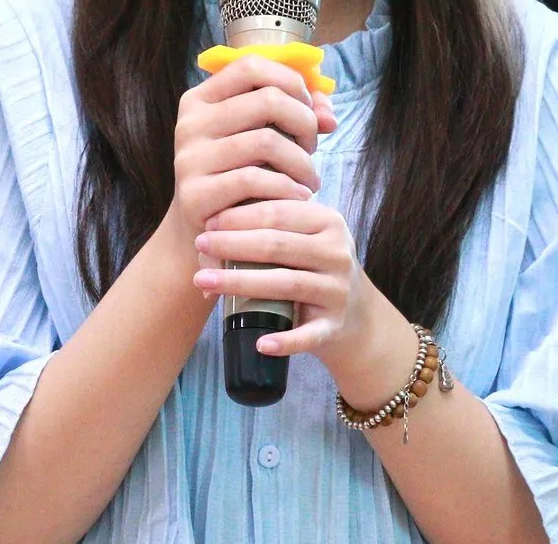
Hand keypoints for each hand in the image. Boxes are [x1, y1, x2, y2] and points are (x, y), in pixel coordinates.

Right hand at [166, 56, 336, 246]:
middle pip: (268, 100)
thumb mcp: (261, 138)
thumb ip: (295, 115)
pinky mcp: (194, 195)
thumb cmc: (242, 177)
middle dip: (304, 123)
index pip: (251, 65)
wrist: (208, 233)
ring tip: (310, 179)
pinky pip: (253, 180)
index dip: (291, 82)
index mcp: (201, 99)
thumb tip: (328, 116)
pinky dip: (286, 188)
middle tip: (311, 148)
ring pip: (266, 141)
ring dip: (302, 162)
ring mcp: (189, 159)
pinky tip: (298, 197)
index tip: (308, 109)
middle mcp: (190, 124)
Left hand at [192, 199, 404, 383]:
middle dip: (233, 244)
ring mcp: (338, 291)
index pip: (279, 213)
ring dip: (240, 284)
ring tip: (204, 282)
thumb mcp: (305, 238)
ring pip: (285, 284)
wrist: (357, 314)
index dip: (241, 216)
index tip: (208, 222)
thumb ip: (271, 227)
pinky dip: (285, 341)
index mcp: (330, 222)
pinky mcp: (335, 325)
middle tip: (199, 245)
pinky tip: (259, 344)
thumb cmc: (315, 267)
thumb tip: (211, 234)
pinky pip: (308, 335)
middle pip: (277, 245)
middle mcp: (337, 253)